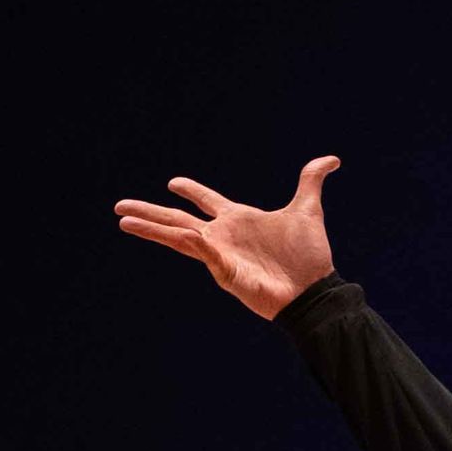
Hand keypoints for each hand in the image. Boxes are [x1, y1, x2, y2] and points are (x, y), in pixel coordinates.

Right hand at [113, 156, 340, 318]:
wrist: (315, 290)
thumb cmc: (309, 258)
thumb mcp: (308, 209)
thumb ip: (312, 180)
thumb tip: (332, 159)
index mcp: (238, 219)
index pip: (206, 201)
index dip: (190, 190)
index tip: (172, 183)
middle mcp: (224, 236)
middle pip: (178, 219)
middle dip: (149, 212)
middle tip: (120, 208)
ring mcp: (221, 255)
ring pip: (177, 237)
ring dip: (150, 228)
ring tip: (124, 221)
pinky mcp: (225, 273)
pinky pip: (202, 253)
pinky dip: (193, 242)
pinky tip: (180, 232)